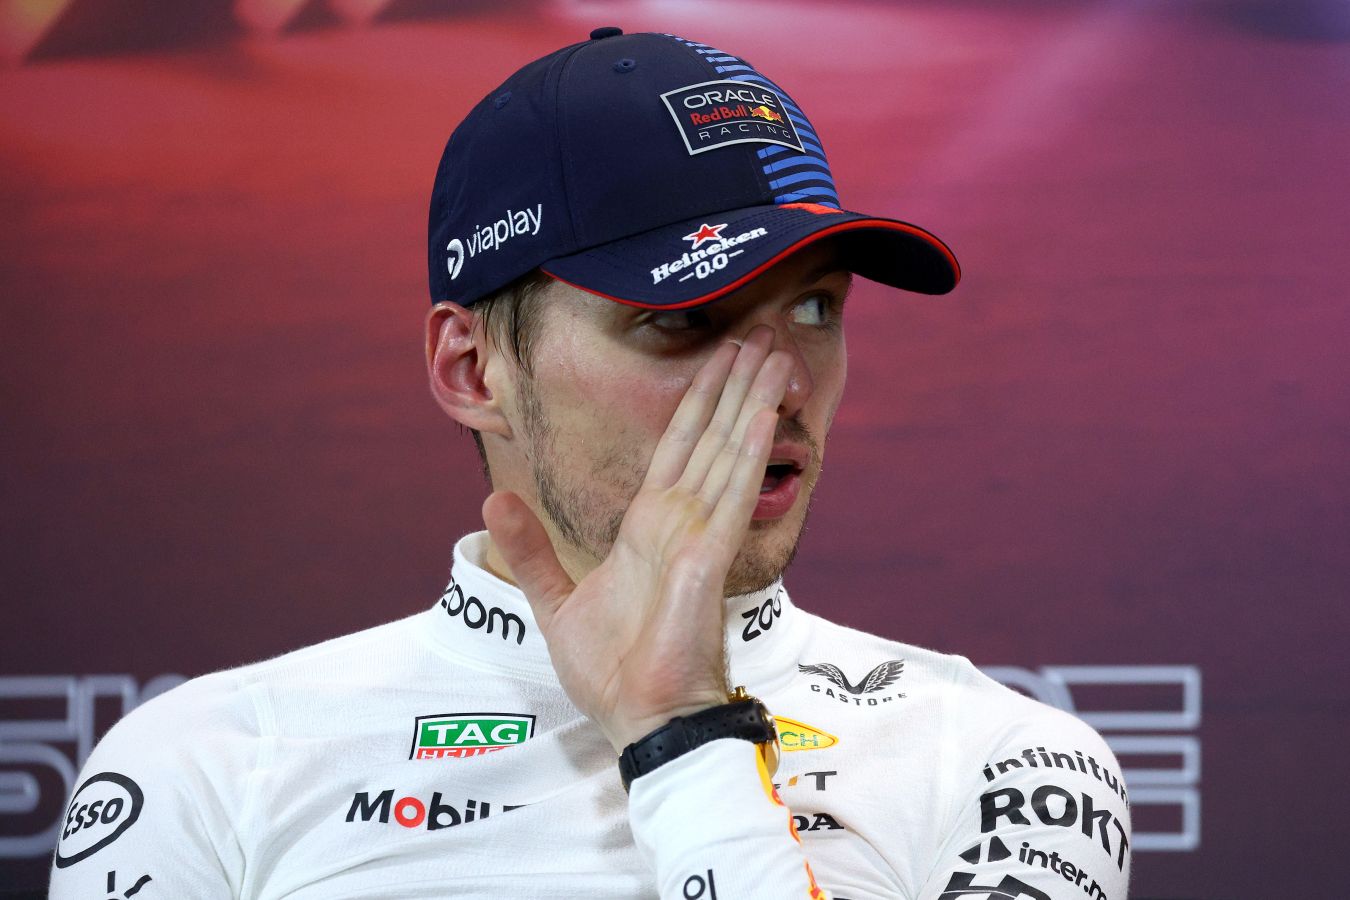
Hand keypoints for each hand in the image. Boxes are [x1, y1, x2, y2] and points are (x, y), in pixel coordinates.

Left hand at [483, 325, 790, 750]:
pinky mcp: (706, 557)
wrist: (639, 719)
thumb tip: (492, 498)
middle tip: (758, 332)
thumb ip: (531, 548)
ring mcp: (697, 535)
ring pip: (727, 451)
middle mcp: (679, 521)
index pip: (678, 447)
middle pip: (710, 436)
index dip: (699, 399)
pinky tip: (759, 410)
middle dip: (733, 382)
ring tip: (769, 351)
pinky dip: (745, 449)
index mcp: (649, 528)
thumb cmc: (611, 671)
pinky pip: (730, 492)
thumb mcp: (556, 600)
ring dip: (748, 398)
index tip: (720, 356)